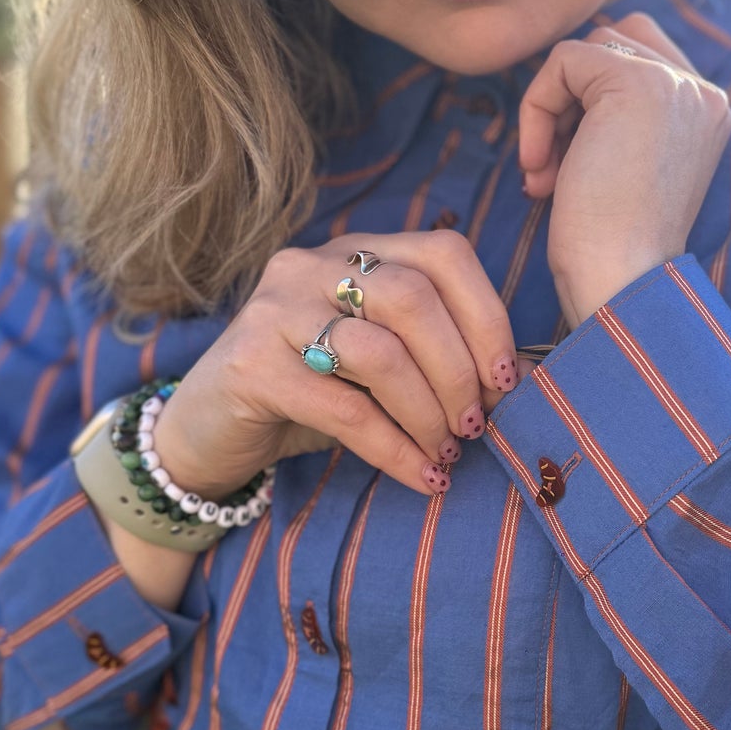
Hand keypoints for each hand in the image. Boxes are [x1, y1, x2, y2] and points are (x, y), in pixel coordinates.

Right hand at [147, 228, 521, 514]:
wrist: (207, 434)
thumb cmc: (312, 396)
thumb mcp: (381, 369)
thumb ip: (441, 359)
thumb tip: (524, 377)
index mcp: (356, 253)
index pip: (443, 254)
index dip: (486, 314)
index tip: (506, 378)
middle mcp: (312, 266)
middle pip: (414, 298)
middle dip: (459, 370)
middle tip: (475, 424)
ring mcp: (274, 310)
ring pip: (379, 352)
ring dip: (428, 413)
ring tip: (446, 452)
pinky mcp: (250, 366)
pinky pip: (343, 409)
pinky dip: (395, 449)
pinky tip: (422, 476)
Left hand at [517, 13, 730, 326]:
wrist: (623, 284)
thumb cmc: (611, 245)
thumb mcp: (622, 165)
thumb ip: (615, 115)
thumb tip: (567, 71)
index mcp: (708, 113)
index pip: (640, 57)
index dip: (589, 99)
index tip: (572, 164)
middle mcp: (703, 92)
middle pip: (614, 43)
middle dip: (571, 99)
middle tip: (553, 167)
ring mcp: (676, 83)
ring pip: (587, 49)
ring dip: (551, 107)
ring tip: (546, 174)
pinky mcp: (637, 82)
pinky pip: (562, 62)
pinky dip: (536, 110)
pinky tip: (539, 168)